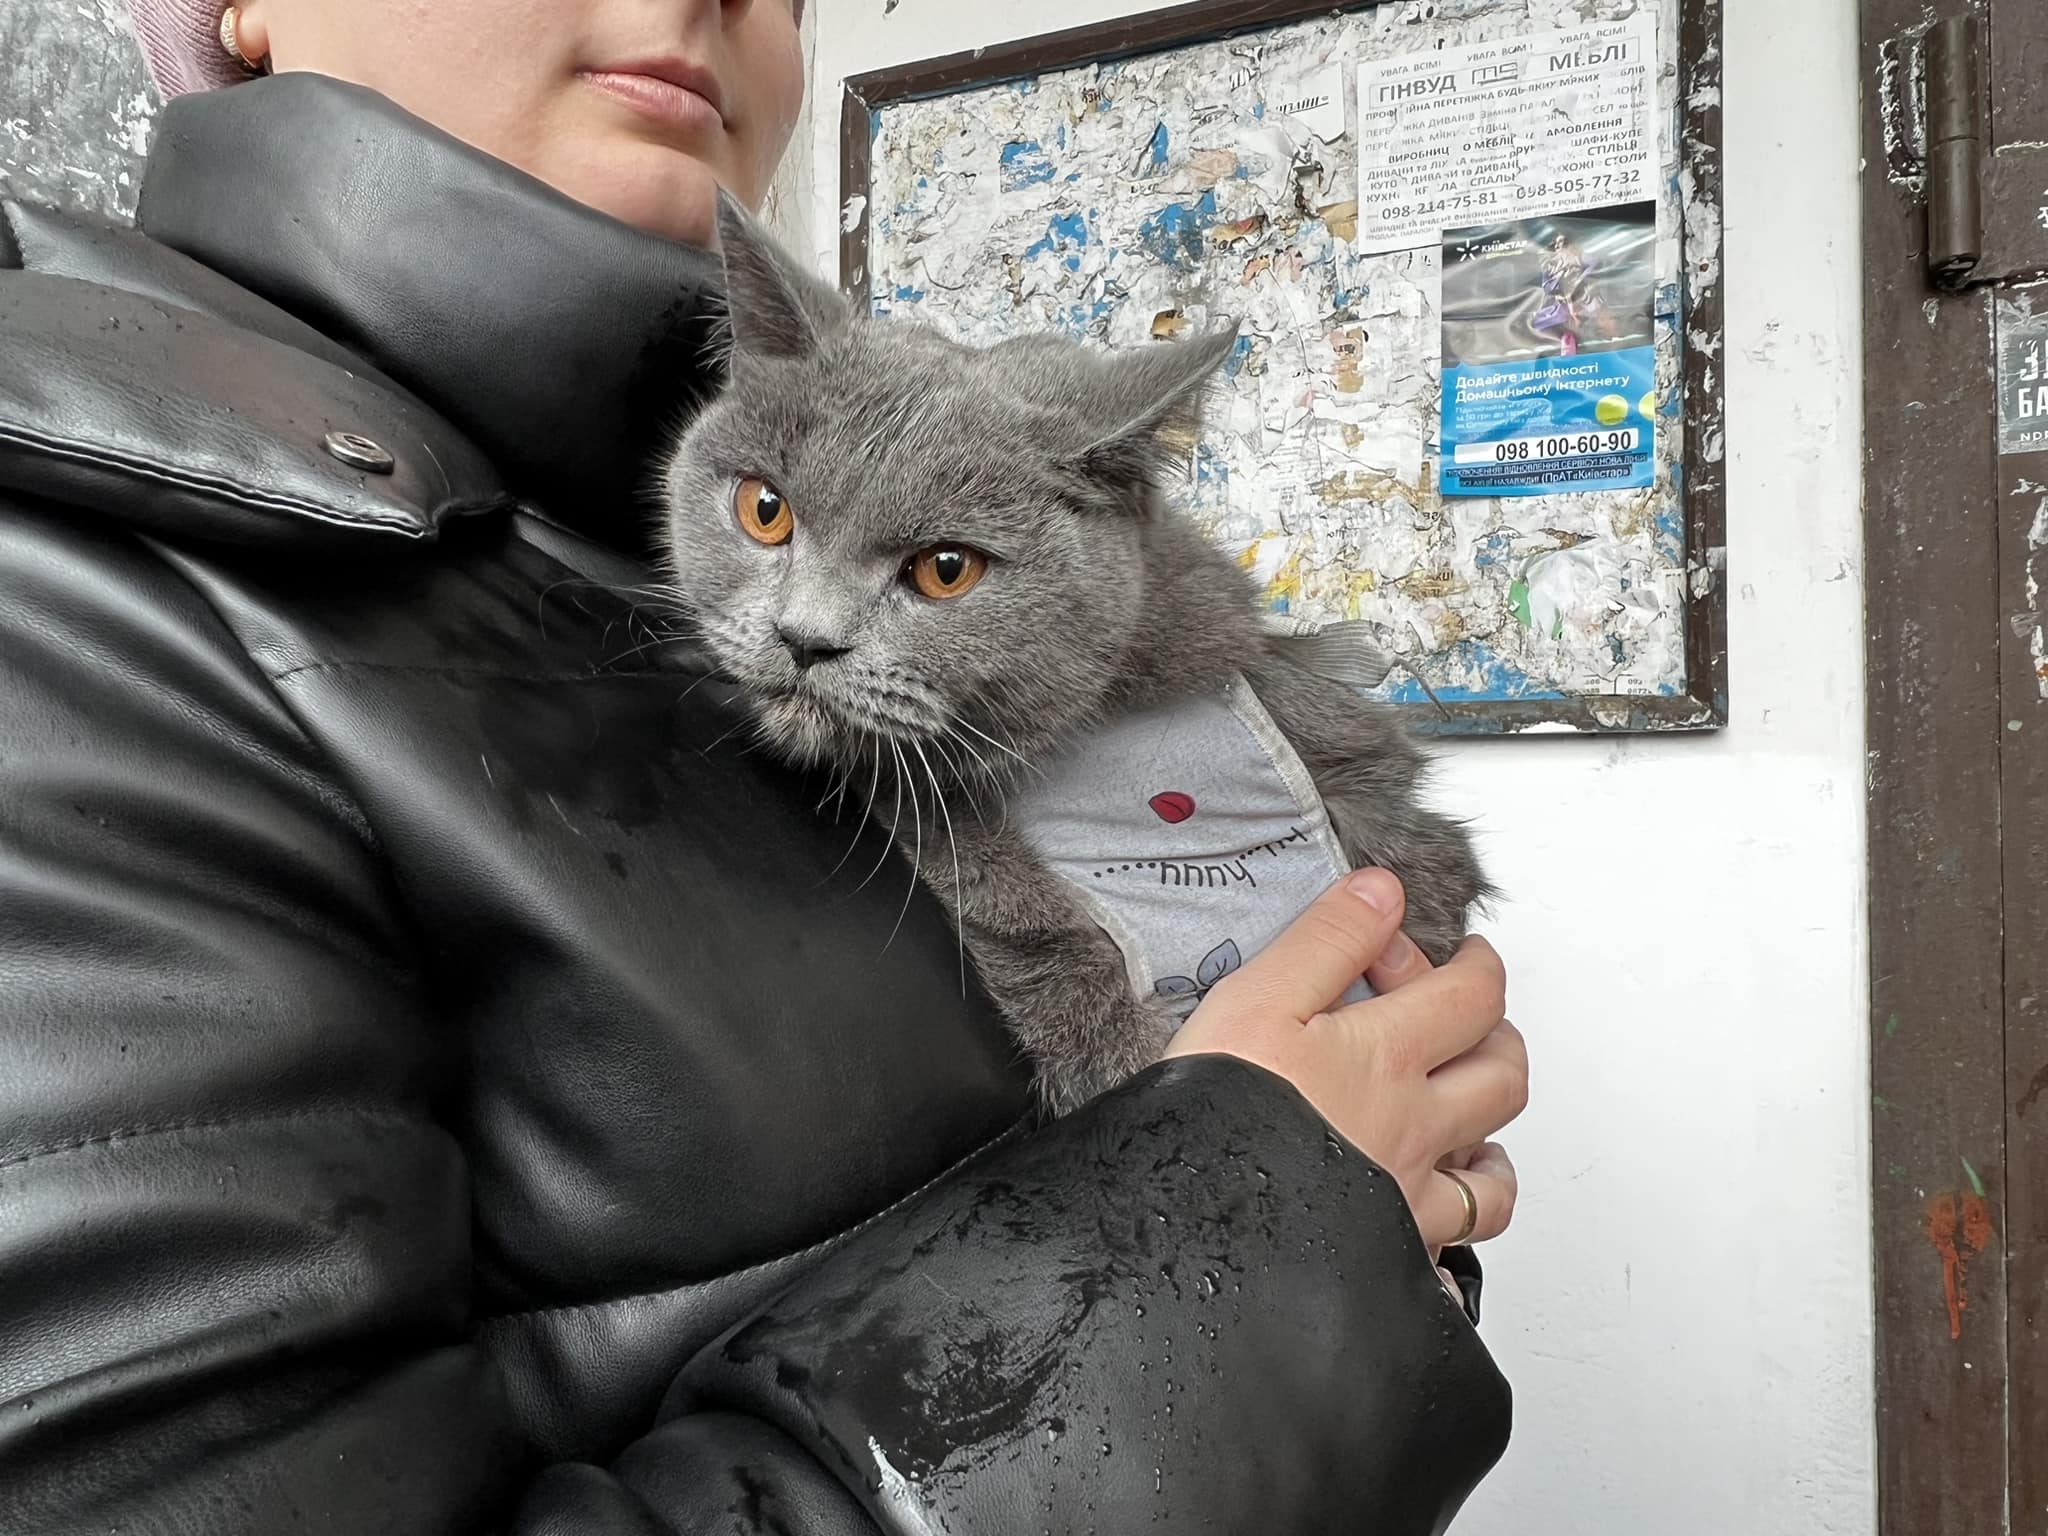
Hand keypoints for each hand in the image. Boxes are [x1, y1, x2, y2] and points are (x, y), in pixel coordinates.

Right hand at [1164, 867, 1524, 1252]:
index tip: (1462, 953)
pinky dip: (1466, 1216)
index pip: (1472, 994)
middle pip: (1501, 1073)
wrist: (1190, 1225)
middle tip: (1470, 1017)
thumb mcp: (1258, 998)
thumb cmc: (1217, 1117)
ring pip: (1495, 1167)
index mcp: (1386, 1056)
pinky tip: (1447, 1201)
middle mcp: (1414, 1126)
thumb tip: (1383, 892)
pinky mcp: (1391, 1251)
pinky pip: (1459, 1243)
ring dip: (1490, 1130)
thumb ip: (1328, 939)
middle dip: (1497, 1034)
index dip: (1476, 963)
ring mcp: (1408, 1195)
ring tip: (1467, 1106)